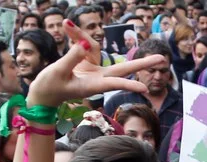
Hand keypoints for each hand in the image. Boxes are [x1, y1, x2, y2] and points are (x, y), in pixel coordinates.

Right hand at [26, 19, 157, 108]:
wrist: (44, 93)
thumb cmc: (49, 87)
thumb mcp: (58, 72)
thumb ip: (72, 57)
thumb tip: (86, 44)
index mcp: (92, 86)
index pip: (113, 83)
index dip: (128, 85)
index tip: (144, 89)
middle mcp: (97, 77)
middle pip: (123, 68)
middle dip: (141, 63)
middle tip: (162, 59)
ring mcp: (94, 69)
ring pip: (95, 47)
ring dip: (81, 34)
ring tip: (65, 24)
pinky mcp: (87, 61)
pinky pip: (84, 43)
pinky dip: (75, 34)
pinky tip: (66, 25)